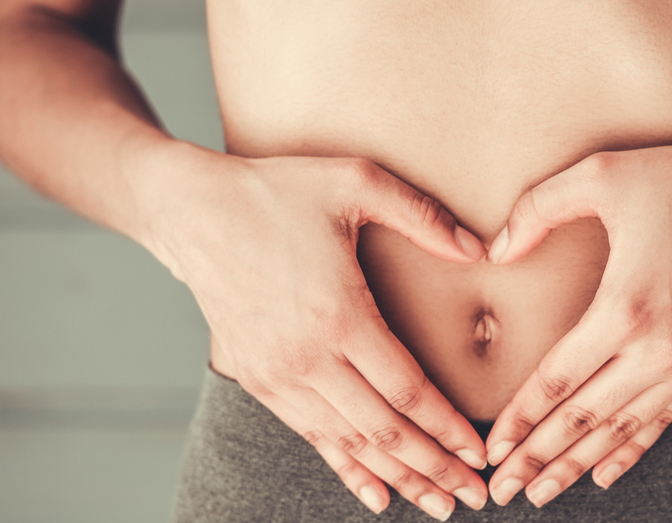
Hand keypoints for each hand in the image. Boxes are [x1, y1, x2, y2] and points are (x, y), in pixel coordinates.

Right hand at [149, 150, 490, 519]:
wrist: (191, 211)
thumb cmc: (277, 191)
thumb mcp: (354, 181)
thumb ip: (422, 214)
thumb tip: (480, 250)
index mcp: (338, 314)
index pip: (406, 390)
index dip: (447, 428)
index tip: (480, 452)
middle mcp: (307, 357)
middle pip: (383, 430)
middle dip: (434, 468)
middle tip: (475, 497)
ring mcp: (279, 374)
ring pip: (350, 443)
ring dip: (398, 477)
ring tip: (438, 503)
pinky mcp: (259, 380)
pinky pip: (311, 437)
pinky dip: (347, 469)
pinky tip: (377, 495)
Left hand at [480, 132, 671, 506]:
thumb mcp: (601, 174)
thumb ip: (537, 209)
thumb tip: (495, 250)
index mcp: (625, 308)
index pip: (558, 380)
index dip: (520, 419)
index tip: (490, 448)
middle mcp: (660, 350)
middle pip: (584, 420)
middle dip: (536, 459)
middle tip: (499, 491)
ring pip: (622, 430)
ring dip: (577, 465)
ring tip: (539, 493)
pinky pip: (663, 421)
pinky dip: (630, 451)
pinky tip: (603, 476)